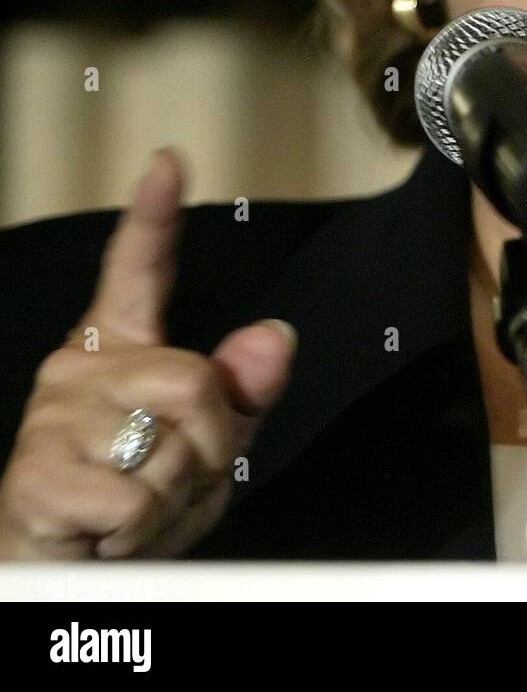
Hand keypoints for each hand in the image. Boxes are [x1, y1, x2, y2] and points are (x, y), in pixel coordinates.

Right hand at [0, 150, 296, 559]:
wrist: (63, 582)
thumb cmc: (129, 513)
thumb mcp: (207, 454)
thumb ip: (241, 395)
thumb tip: (274, 341)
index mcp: (124, 353)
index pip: (139, 269)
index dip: (154, 213)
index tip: (168, 160)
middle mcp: (80, 369)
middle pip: (196, 381)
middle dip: (211, 448)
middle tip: (170, 481)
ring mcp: (52, 418)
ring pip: (171, 445)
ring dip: (172, 498)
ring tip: (132, 512)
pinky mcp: (35, 474)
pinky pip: (133, 498)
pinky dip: (139, 532)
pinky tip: (104, 536)